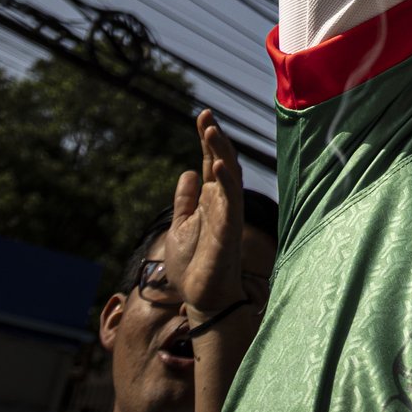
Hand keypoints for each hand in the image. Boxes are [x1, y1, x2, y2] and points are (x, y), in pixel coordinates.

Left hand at [159, 110, 245, 313]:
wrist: (201, 296)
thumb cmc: (193, 266)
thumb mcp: (180, 227)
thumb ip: (185, 201)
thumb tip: (186, 172)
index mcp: (211, 200)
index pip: (210, 162)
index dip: (206, 140)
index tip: (202, 115)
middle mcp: (223, 202)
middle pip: (222, 162)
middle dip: (215, 138)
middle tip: (206, 115)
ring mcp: (228, 213)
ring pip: (229, 175)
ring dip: (221, 152)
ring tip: (211, 130)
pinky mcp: (230, 228)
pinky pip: (231, 200)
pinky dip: (226, 181)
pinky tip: (216, 165)